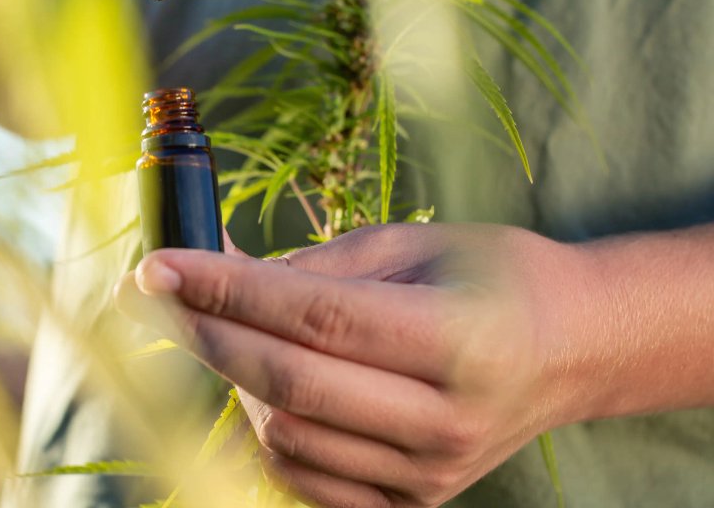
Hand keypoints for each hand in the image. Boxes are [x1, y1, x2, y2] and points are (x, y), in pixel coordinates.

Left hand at [115, 223, 592, 507]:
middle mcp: (445, 420)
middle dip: (204, 332)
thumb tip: (213, 268)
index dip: (224, 289)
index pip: (313, 316)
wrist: (570, 349)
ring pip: (284, 437)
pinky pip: (305, 479)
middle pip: (288, 382)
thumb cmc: (494, 278)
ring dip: (235, 380)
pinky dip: (268, 431)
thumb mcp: (411, 245)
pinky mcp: (414, 504)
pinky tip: (269, 386)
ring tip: (235, 333)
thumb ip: (313, 266)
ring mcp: (429, 475)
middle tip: (156, 293)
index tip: (158, 264)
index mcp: (458, 339)